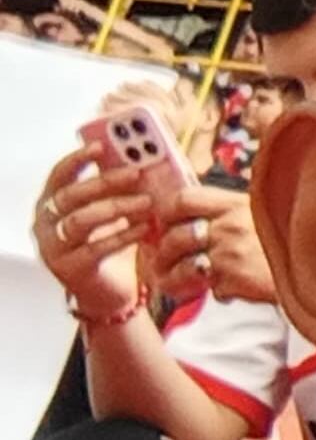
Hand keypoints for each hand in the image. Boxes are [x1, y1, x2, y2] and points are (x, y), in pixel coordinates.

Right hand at [30, 147, 149, 321]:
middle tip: (136, 173)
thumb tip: (141, 158)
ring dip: (115, 207)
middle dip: (104, 181)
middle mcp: (45, 224)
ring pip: (81, 220)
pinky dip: (122, 235)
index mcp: (51, 204)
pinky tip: (144, 228)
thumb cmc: (110, 246)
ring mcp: (53, 247)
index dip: (78, 159)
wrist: (109, 293)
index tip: (102, 146)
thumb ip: (115, 190)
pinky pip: (96, 247)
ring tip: (145, 202)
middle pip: (71, 195)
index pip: (59, 175)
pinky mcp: (70, 268)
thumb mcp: (110, 214)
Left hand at [144, 188, 272, 304]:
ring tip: (178, 284)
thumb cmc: (294, 241)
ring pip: (185, 268)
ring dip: (177, 279)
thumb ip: (233, 212)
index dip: (165, 212)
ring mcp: (231, 253)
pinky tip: (229, 291)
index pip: (183, 198)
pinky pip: (213, 289)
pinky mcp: (236, 280)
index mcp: (236, 203)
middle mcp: (230, 225)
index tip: (162, 224)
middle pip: (176, 236)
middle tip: (160, 262)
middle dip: (163, 254)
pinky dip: (219, 294)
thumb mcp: (266, 213)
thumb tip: (198, 216)